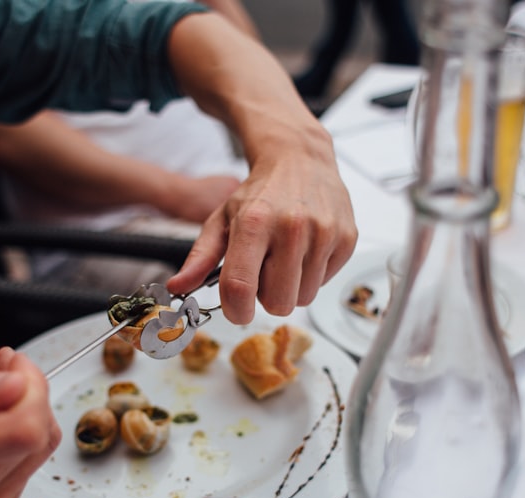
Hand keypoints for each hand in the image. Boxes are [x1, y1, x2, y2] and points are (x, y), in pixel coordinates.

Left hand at [167, 141, 356, 323]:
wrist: (301, 159)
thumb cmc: (260, 193)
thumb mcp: (222, 220)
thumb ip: (200, 257)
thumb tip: (178, 287)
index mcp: (254, 223)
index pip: (241, 288)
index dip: (236, 310)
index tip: (237, 309)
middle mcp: (292, 227)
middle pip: (278, 302)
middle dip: (267, 296)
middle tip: (264, 271)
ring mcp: (324, 233)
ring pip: (303, 298)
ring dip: (291, 286)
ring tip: (285, 257)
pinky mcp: (346, 238)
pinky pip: (324, 283)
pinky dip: (312, 274)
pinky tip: (306, 249)